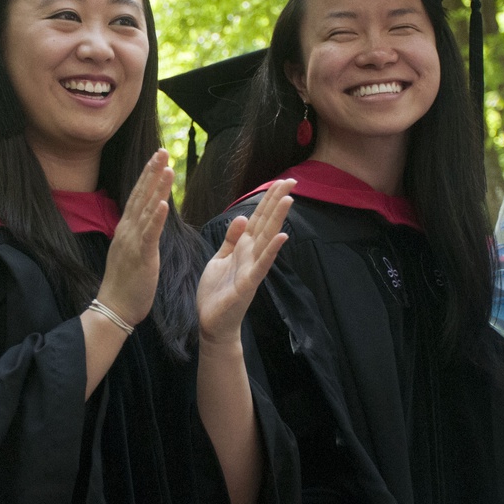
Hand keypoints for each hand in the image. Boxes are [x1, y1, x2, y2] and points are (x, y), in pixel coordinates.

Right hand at [95, 150, 172, 326]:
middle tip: (162, 150)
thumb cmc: (125, 283)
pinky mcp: (141, 256)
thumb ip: (137, 233)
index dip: (147, 175)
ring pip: (146, 209)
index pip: (138, 196)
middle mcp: (127, 230)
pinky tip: (163, 203)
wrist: (114, 307)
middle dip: (152, 172)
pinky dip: (156, 217)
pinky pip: (149, 234)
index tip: (157, 156)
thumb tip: (145, 219)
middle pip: (141, 195)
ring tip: (167, 168)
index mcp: (126, 229)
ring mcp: (132, 242)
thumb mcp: (131, 251)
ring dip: (157, 187)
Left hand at [196, 179, 292, 343]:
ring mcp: (252, 269)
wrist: (212, 323)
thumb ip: (231, 239)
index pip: (258, 218)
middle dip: (277, 202)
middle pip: (266, 223)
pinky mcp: (247, 284)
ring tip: (289, 199)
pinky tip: (282, 236)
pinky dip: (271, 250)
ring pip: (267, 239)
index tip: (280, 181)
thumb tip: (243, 217)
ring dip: (278, 219)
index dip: (268, 199)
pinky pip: (261, 265)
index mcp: (243, 248)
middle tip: (292, 180)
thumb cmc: (216, 292)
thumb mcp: (220, 258)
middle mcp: (251, 255)